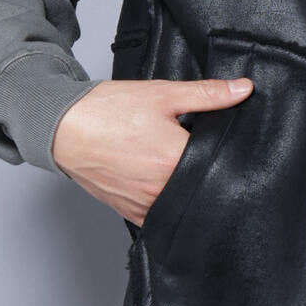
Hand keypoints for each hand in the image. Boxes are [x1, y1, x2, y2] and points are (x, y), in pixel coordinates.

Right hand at [51, 76, 252, 227]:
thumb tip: (243, 89)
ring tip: (183, 168)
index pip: (220, 163)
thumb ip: (207, 94)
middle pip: (202, 186)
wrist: (62, 127)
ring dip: (187, 190)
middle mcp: (162, 190)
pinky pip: (159, 215)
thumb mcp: (163, 94)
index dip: (228, 152)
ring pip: (182, 204)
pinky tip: (165, 184)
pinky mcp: (130, 212)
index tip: (231, 145)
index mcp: (175, 160)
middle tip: (206, 154)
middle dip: (208, 171)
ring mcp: (145, 205)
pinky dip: (167, 203)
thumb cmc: (108, 110)